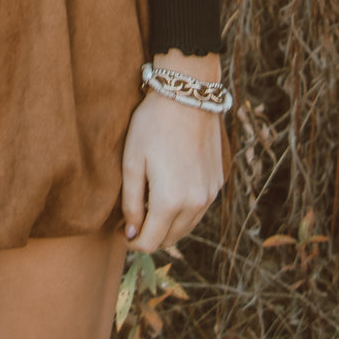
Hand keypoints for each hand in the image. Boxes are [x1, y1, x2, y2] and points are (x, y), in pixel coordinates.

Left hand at [121, 48, 225, 252]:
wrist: (186, 97)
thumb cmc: (152, 125)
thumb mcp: (132, 161)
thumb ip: (131, 202)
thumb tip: (131, 232)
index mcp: (170, 201)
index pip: (150, 242)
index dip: (133, 242)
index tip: (121, 232)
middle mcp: (195, 204)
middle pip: (169, 239)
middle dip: (149, 235)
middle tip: (131, 220)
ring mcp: (210, 195)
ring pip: (186, 227)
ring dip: (167, 225)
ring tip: (148, 206)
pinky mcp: (217, 183)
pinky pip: (198, 210)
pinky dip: (183, 211)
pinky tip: (169, 192)